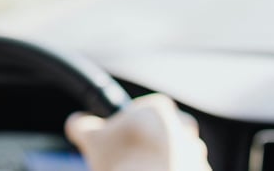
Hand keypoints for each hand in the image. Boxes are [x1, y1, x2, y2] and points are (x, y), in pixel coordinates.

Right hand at [65, 93, 209, 170]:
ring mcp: (197, 153)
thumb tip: (77, 123)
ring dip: (162, 163)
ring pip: (176, 154)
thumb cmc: (123, 163)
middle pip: (162, 132)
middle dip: (148, 144)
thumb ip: (81, 124)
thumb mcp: (90, 138)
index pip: (143, 110)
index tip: (118, 140)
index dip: (127, 124)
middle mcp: (184, 127)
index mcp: (159, 110)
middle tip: (129, 161)